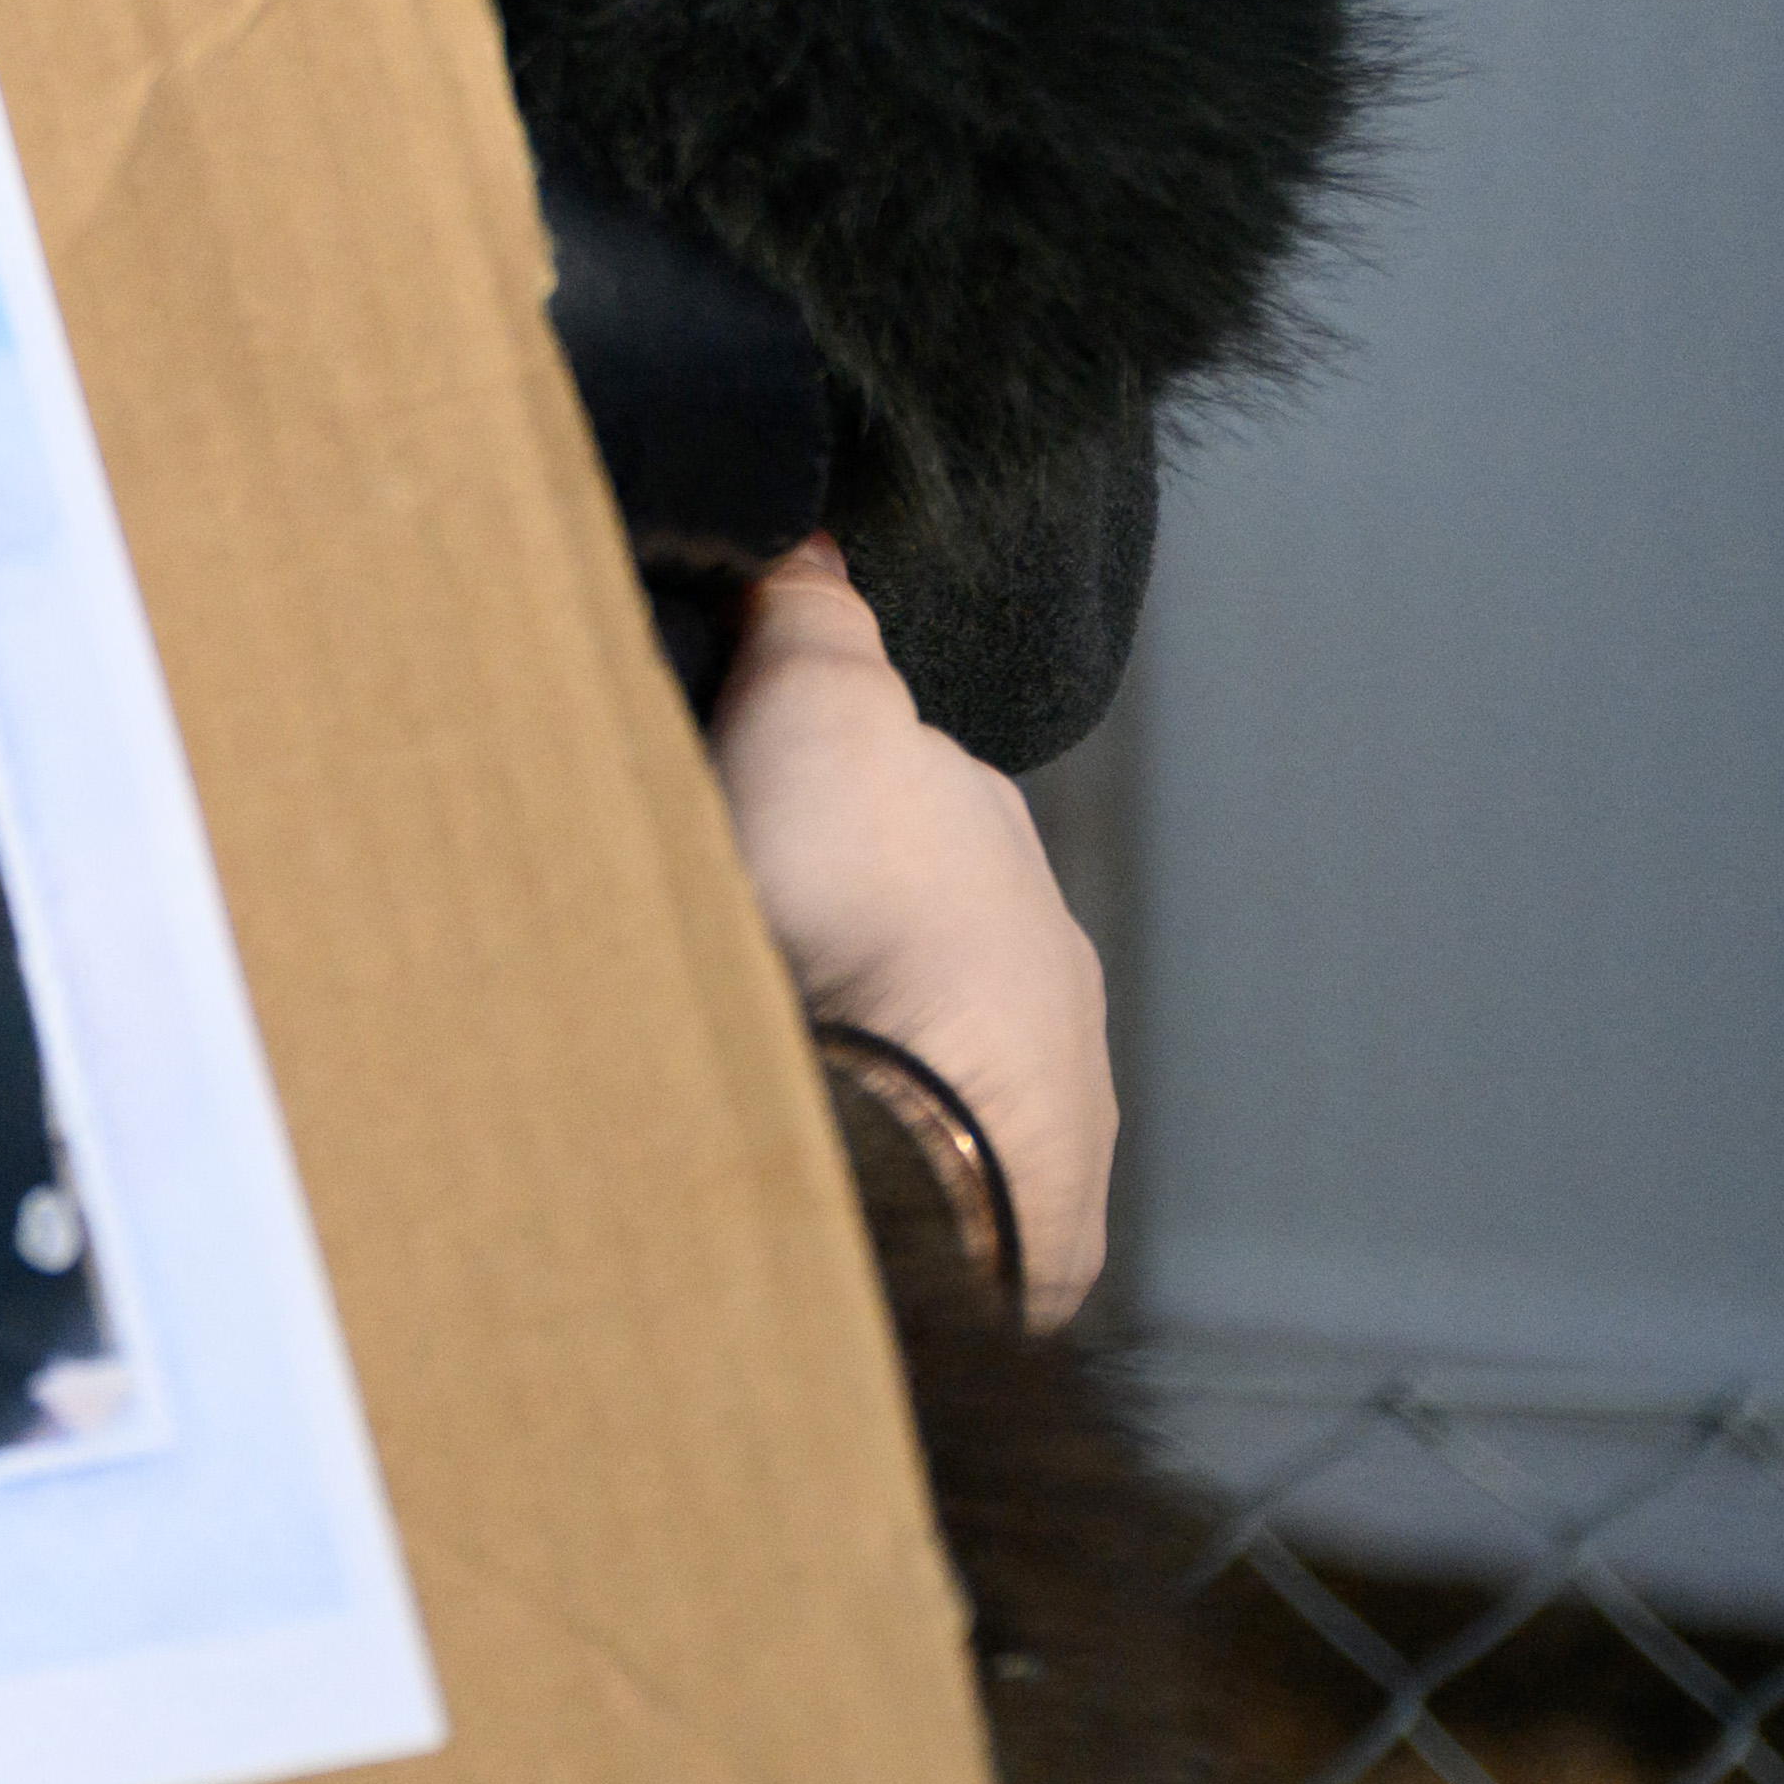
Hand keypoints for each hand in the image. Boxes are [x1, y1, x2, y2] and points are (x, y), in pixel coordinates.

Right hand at [714, 542, 1113, 1322]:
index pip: (913, 813)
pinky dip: (872, 1164)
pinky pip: (931, 1179)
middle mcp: (1052, 989)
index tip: (738, 811)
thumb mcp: (819, 709)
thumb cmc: (858, 917)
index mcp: (1009, 867)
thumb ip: (819, 623)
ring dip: (861, 1062)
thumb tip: (818, 542)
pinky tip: (795, 1164)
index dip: (818, 799)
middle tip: (731, 946)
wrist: (907, 1142)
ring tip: (748, 1070)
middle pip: (931, 944)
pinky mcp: (1011, 1241)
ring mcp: (1046, 1121)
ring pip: (934, 1067)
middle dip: (848, 941)